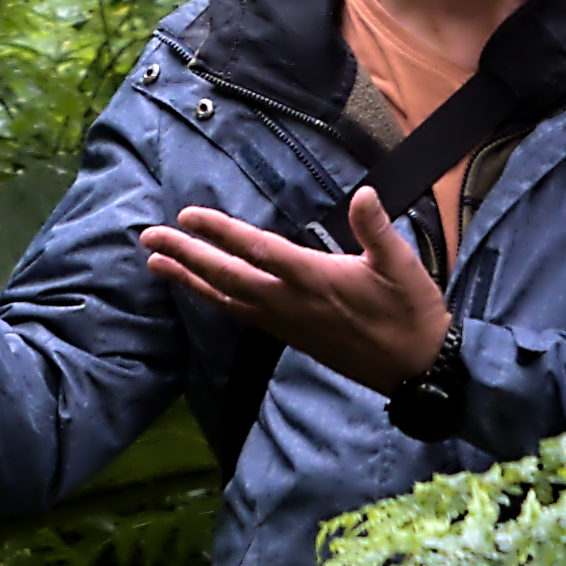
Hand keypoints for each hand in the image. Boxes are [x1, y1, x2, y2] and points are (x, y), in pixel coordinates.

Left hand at [137, 185, 453, 393]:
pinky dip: (215, 300)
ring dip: (190, 280)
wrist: (418, 371)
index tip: (186, 216)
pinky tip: (202, 292)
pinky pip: (242, 315)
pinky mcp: (292, 337)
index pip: (257, 250)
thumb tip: (364, 193)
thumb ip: (377, 228)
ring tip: (156, 264)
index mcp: (314, 280)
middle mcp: (292, 303)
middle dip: (186, 256)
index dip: (220, 232)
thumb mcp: (402, 265)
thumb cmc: (412, 312)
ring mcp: (288, 323)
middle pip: (227, 276)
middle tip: (147, 238)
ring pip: (227, 300)